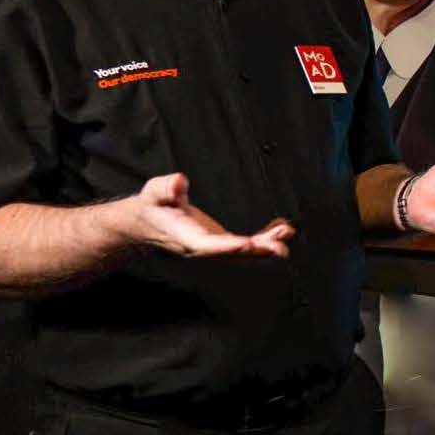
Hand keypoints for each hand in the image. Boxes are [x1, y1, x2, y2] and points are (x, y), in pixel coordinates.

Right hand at [120, 173, 292, 259]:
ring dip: (266, 244)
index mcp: (184, 238)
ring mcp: (213, 246)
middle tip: (279, 246)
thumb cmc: (154, 205)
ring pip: (242, 250)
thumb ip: (166, 188)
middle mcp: (201, 247)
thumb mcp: (155, 192)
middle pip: (230, 253)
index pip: (205, 245)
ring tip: (285, 232)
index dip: (225, 246)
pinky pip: (245, 243)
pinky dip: (264, 238)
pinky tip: (281, 228)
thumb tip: (178, 181)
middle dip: (256, 250)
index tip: (245, 243)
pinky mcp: (221, 241)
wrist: (149, 221)